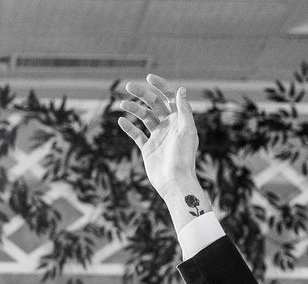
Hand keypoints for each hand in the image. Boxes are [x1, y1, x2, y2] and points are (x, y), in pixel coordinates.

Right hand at [114, 75, 204, 208]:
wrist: (175, 182)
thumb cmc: (184, 157)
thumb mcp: (186, 130)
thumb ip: (183, 110)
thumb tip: (180, 89)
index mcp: (178, 119)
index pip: (169, 97)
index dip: (160, 86)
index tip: (148, 77)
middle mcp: (168, 125)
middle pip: (154, 104)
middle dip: (142, 94)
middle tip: (129, 87)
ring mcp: (157, 136)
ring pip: (144, 117)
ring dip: (134, 109)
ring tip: (122, 104)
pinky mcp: (148, 148)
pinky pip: (137, 134)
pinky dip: (129, 127)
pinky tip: (120, 121)